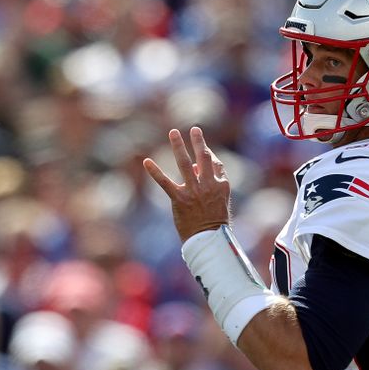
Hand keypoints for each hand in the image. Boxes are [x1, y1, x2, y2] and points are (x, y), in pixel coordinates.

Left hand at [143, 127, 230, 241]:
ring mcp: (193, 191)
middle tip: (194, 129)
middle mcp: (208, 185)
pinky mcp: (179, 199)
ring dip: (178, 146)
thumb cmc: (213, 222)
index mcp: (221, 185)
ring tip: (173, 132)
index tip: (202, 147)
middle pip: (203, 157)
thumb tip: (194, 167)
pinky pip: (165, 182)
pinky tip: (147, 161)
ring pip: (185, 163)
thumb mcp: (219, 200)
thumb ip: (210, 182)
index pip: (215, 163)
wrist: (208, 240)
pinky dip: (155, 171)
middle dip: (198, 142)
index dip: (209, 154)